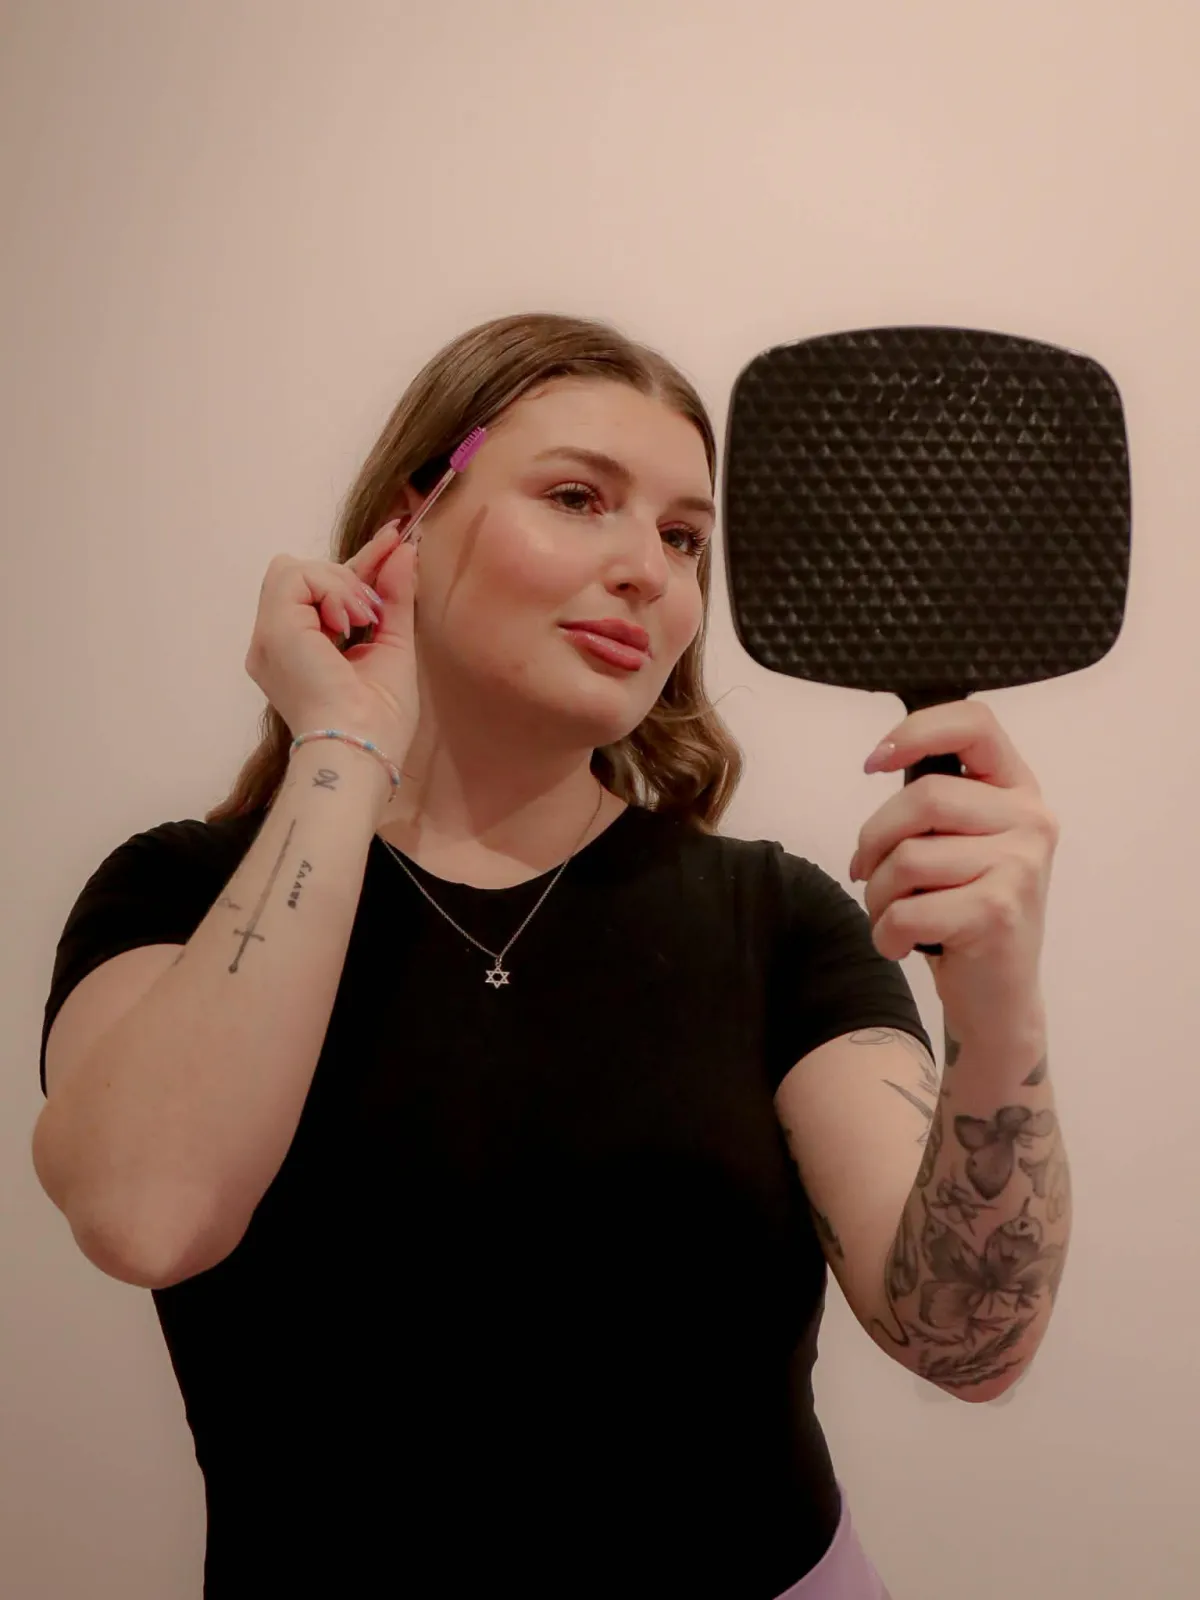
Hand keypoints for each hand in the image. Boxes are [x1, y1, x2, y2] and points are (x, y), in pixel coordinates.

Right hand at [244, 520, 419, 763]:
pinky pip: (296, 575)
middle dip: (350, 578)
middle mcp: (277, 642)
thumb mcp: (392, 645)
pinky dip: (331, 590)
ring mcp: (269, 634)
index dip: (359, 566)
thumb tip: (403, 550)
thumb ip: (394, 598)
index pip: (324, 592)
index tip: (396, 538)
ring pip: (297, 569)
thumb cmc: (379, 717)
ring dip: (340, 587)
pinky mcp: (272, 628)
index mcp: (301, 652)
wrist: (360, 746)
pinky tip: (348, 623)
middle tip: (373, 615)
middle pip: (307, 575)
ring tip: (360, 624)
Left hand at [848, 700, 1057, 1051]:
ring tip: (891, 915)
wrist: (999, 1000)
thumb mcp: (962, 844)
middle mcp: (1030, 821)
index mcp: (1019, 791)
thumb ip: (937, 802)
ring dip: (878, 894)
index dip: (916, 731)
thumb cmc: (966, 915)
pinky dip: (886, 932)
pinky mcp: (997, 911)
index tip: (874, 762)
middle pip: (923, 796)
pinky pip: (908, 908)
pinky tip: (900, 944)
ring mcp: (1020, 866)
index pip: (974, 724)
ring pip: (908, 856)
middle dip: (874, 840)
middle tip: (867, 873)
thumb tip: (881, 758)